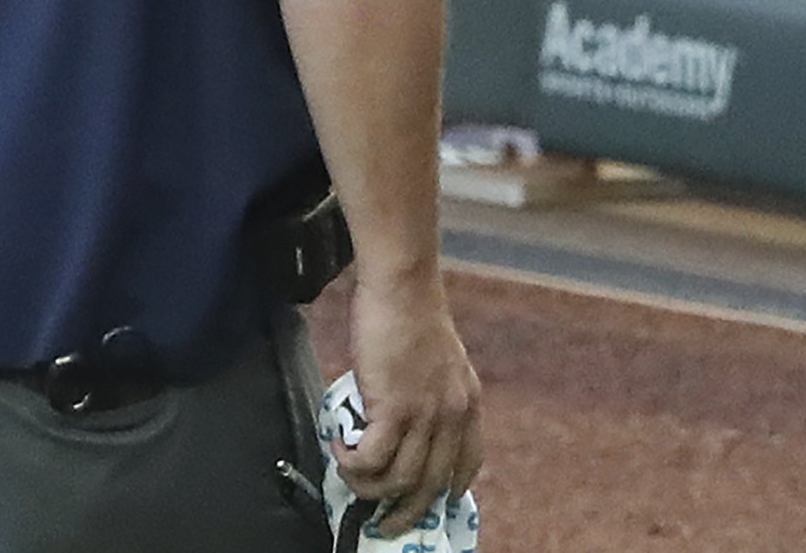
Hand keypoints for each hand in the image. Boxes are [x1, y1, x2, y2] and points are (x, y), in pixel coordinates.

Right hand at [337, 268, 481, 532]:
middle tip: (380, 521)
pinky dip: (352, 463)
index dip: (444, 493)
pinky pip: (372, 459)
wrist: (401, 284)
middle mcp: (453, 418)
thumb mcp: (439, 358)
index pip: (465, 467)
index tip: (424, 502)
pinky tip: (338, 449)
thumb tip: (406, 411)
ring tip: (347, 474)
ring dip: (369, 488)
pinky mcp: (393, 409)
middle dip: (404, 513)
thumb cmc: (409, 310)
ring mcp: (425, 416)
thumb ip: (432, 389)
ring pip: (398, 481)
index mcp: (467, 405)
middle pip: (431, 488)